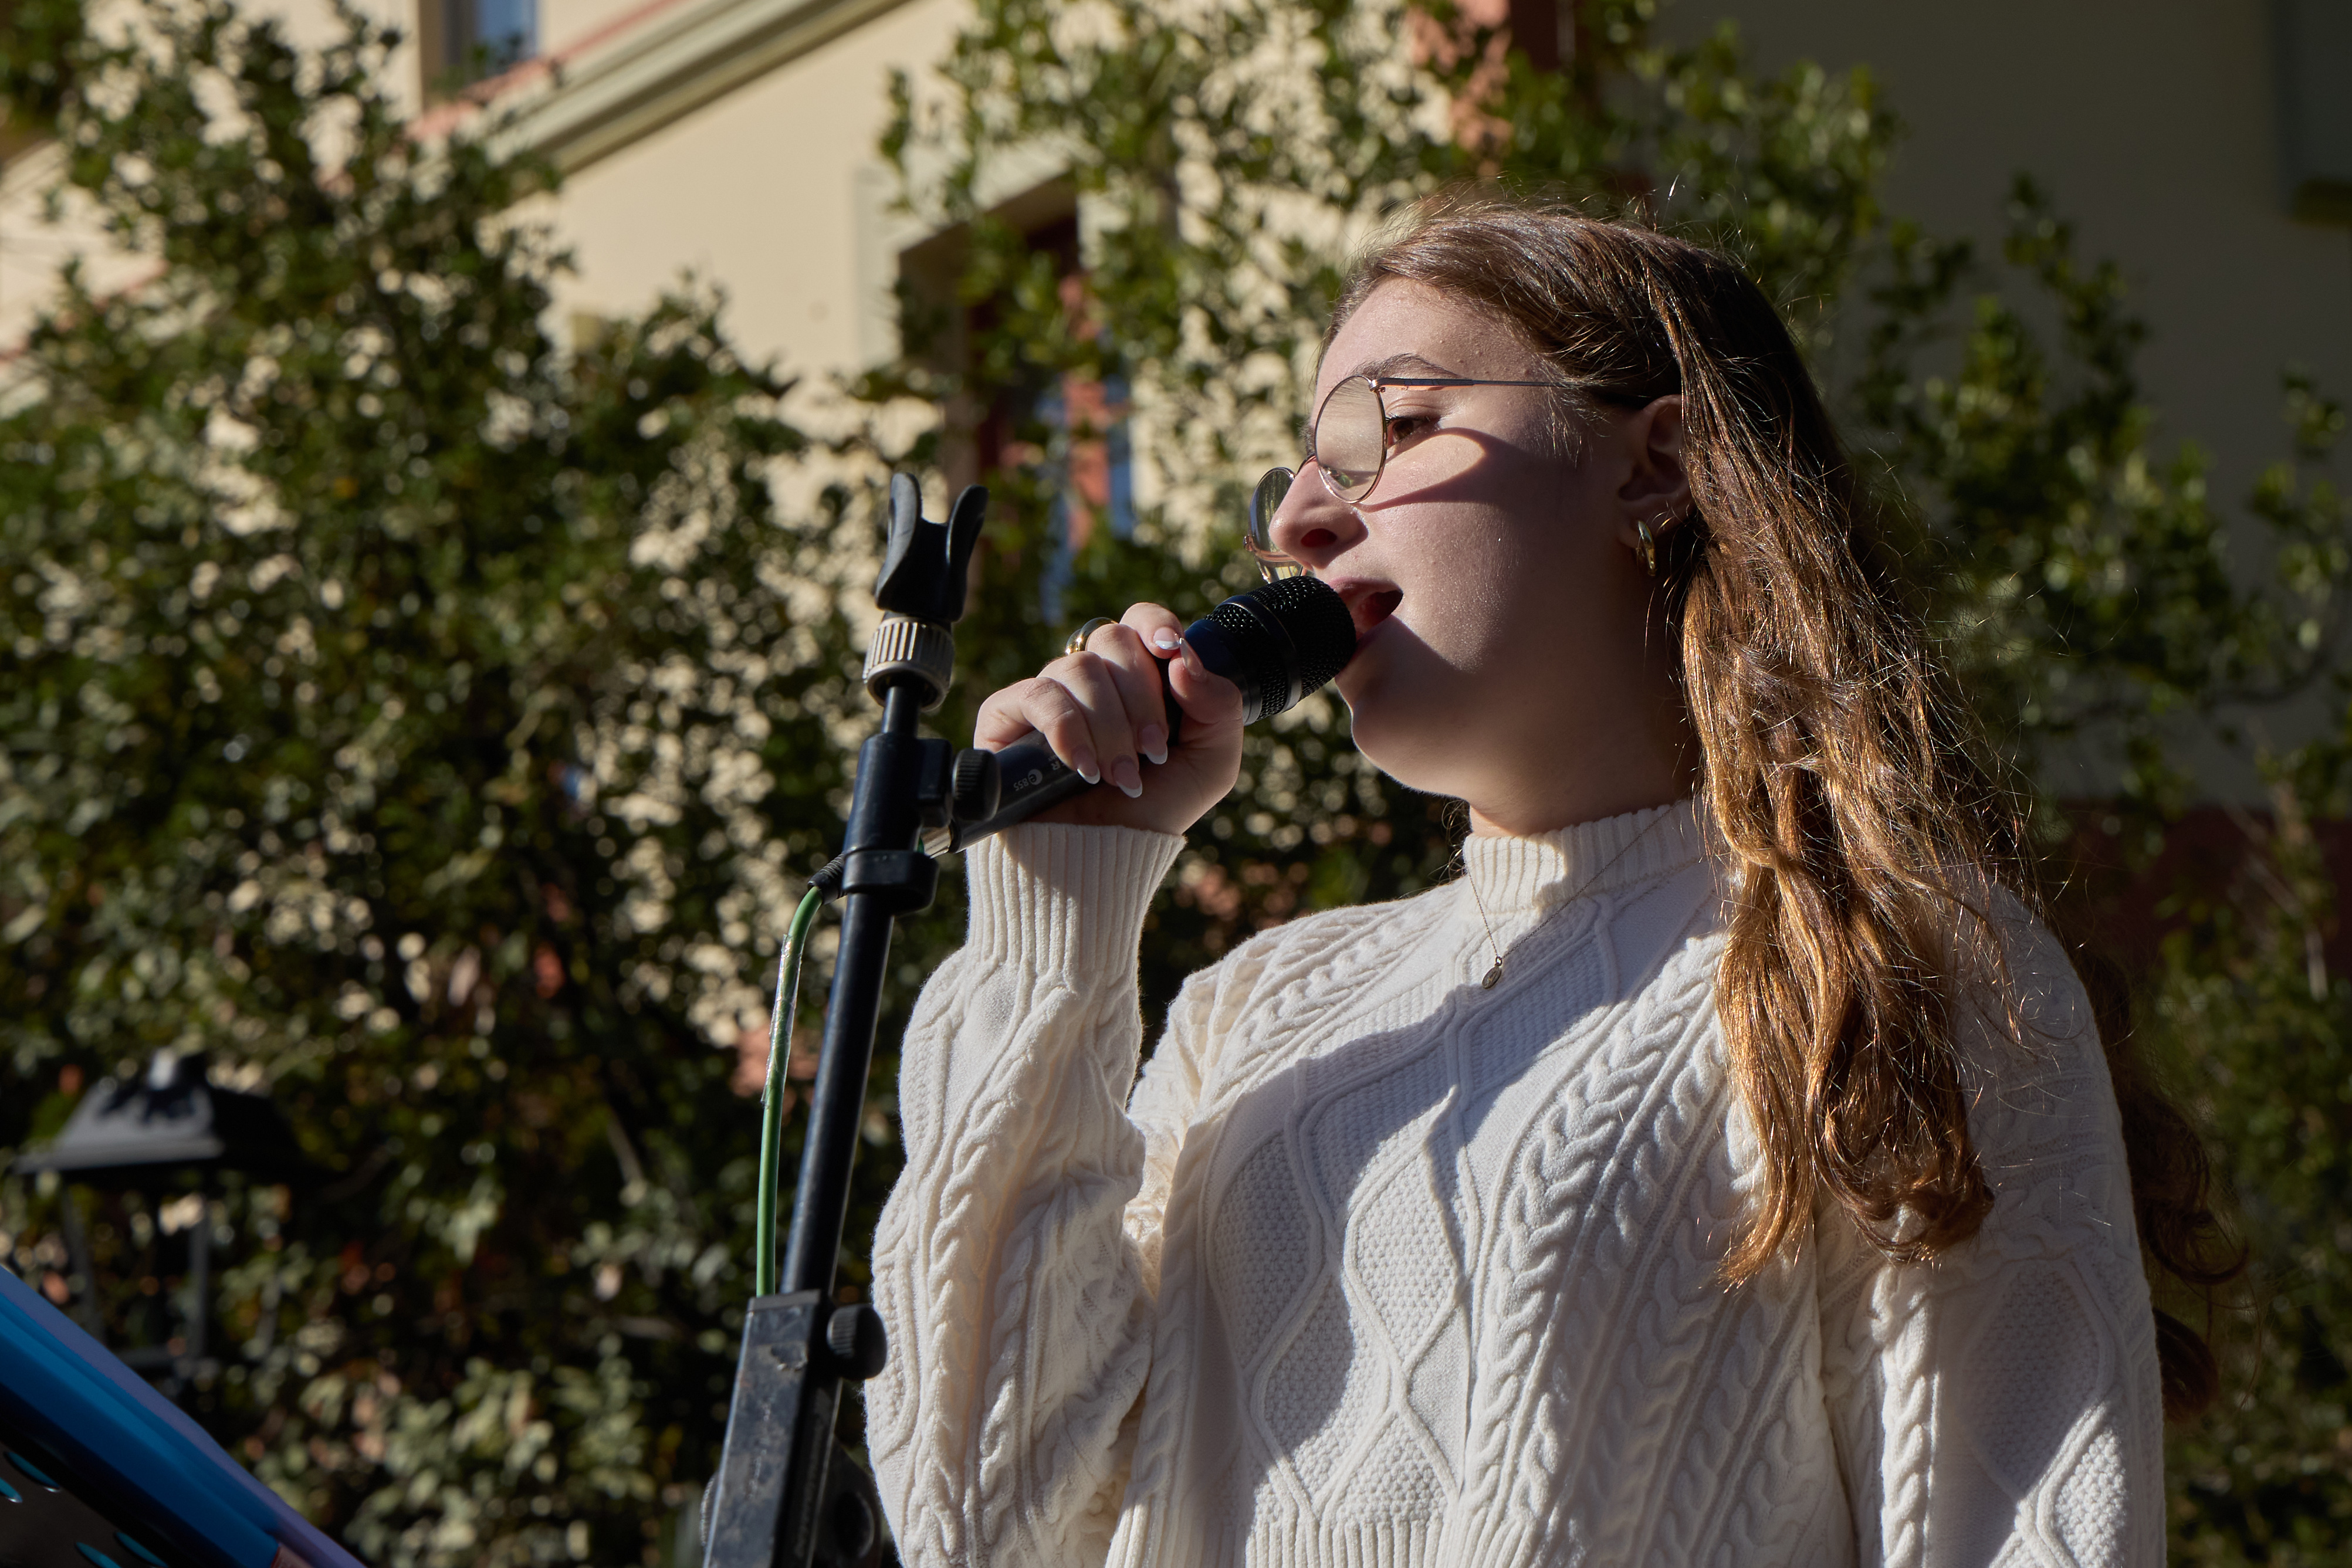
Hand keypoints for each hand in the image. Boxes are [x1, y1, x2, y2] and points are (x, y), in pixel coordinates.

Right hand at [973, 603, 1245, 836]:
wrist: (1101, 859)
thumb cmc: (1154, 809)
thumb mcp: (1211, 761)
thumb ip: (1219, 705)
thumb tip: (1182, 658)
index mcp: (1136, 676)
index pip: (1139, 621)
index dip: (1154, 624)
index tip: (1170, 651)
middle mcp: (1090, 678)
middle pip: (1112, 640)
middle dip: (1141, 698)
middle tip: (1152, 750)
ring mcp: (1047, 694)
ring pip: (1078, 668)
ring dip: (1109, 728)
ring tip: (1119, 777)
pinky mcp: (1006, 716)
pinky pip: (1037, 696)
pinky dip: (1067, 731)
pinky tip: (1081, 768)